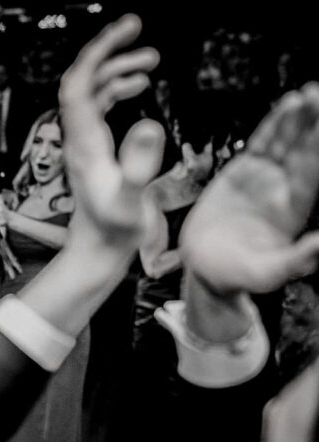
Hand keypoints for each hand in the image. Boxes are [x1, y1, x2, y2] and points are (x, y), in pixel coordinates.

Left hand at [58, 14, 163, 249]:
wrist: (98, 252)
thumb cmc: (113, 232)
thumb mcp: (130, 201)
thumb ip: (139, 166)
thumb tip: (148, 127)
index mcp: (84, 142)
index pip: (79, 83)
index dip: (98, 51)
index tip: (125, 29)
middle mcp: (79, 138)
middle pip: (83, 81)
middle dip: (110, 52)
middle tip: (139, 30)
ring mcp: (85, 143)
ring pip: (93, 93)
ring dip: (118, 70)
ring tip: (150, 60)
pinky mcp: (94, 151)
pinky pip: (99, 109)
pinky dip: (117, 90)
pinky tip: (137, 88)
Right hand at [180, 83, 318, 294]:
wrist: (205, 269)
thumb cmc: (238, 276)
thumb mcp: (268, 273)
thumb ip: (297, 259)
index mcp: (295, 207)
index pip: (314, 168)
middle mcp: (284, 188)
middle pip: (306, 148)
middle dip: (315, 123)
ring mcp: (264, 178)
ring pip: (286, 140)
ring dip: (299, 118)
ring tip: (310, 93)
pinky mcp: (241, 173)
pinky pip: (261, 143)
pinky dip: (274, 124)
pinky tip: (289, 105)